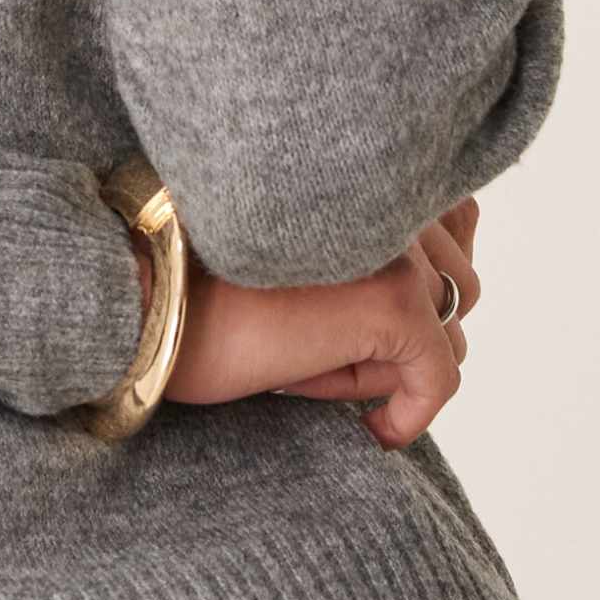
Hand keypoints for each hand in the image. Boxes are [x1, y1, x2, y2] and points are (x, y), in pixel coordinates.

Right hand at [149, 197, 481, 451]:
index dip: (416, 273)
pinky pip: (440, 376)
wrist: (142, 299)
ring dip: (394, 360)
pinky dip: (412, 412)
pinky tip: (373, 430)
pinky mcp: (396, 300)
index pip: (452, 217)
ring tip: (320, 368)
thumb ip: (358, 250)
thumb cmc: (195, 282)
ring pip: (448, 327)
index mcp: (364, 170)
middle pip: (456, 277)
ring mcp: (399, 246)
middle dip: (406, 323)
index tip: (361, 313)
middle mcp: (391, 194)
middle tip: (325, 348)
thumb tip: (428, 312)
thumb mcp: (288, 251)